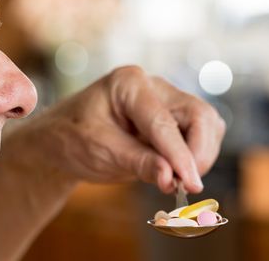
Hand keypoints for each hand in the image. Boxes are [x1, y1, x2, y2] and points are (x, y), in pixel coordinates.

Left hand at [31, 66, 225, 193]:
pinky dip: (196, 154)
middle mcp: (152, 86)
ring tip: (179, 181)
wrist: (63, 138)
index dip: (180, 155)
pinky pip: (200, 132)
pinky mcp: (171, 117)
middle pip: (197, 114)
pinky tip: (178, 171)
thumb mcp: (100, 151)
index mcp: (128, 83)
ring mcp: (165, 100)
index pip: (163, 121)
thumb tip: (172, 178)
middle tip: (187, 185)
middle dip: (197, 152)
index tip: (191, 184)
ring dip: (200, 154)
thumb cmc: (73, 138)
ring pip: (205, 123)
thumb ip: (138, 162)